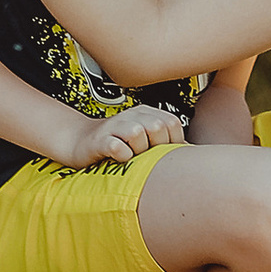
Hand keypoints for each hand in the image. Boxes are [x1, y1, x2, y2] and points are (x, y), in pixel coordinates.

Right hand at [56, 104, 185, 167]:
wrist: (79, 142)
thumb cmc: (117, 144)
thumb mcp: (144, 139)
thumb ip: (165, 141)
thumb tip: (191, 154)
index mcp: (145, 113)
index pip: (172, 123)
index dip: (173, 141)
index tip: (163, 153)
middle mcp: (131, 115)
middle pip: (157, 127)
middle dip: (156, 146)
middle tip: (146, 156)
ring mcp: (114, 126)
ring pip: (138, 134)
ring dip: (139, 152)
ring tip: (132, 157)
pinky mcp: (99, 140)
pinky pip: (117, 147)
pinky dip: (122, 156)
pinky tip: (119, 158)